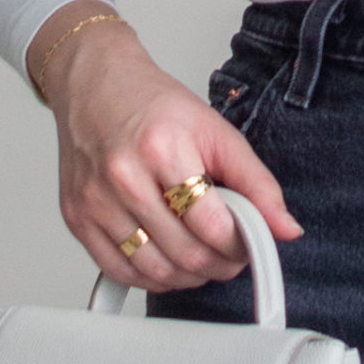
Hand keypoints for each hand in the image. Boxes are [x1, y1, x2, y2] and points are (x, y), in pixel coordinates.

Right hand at [35, 12, 302, 292]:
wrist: (95, 85)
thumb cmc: (153, 106)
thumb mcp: (217, 131)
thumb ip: (257, 183)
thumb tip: (286, 229)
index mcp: (163, 150)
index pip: (213, 227)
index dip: (241, 245)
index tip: (250, 241)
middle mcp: (123, 178)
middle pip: (186, 255)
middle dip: (221, 264)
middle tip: (231, 252)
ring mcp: (95, 202)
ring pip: (155, 271)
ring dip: (190, 276)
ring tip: (204, 255)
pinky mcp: (76, 219)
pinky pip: (121, 272)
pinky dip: (153, 277)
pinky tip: (169, 259)